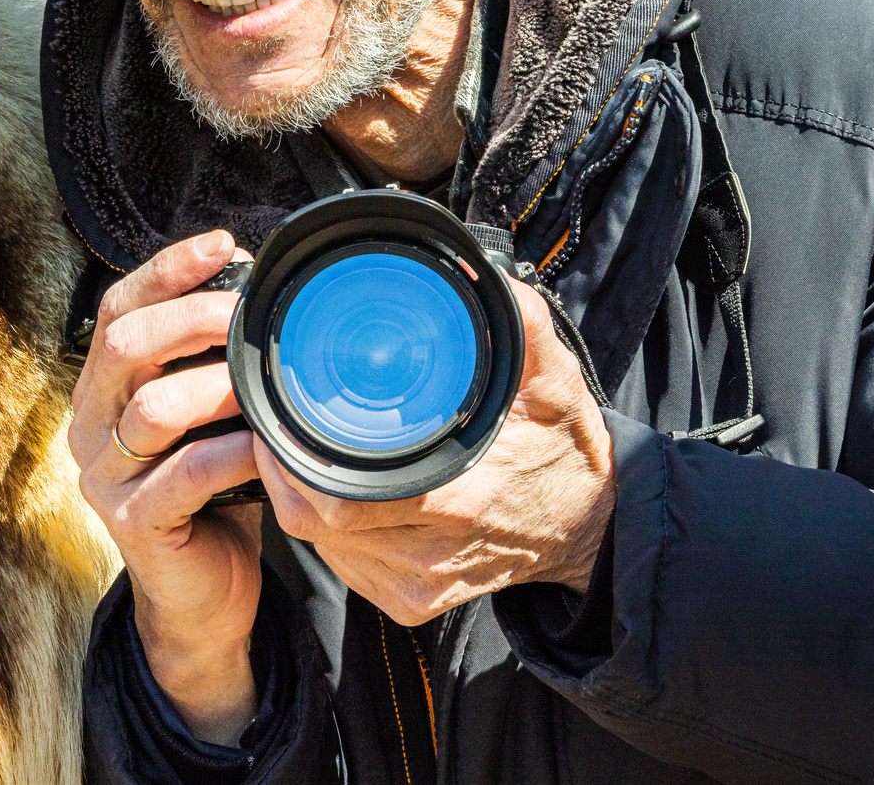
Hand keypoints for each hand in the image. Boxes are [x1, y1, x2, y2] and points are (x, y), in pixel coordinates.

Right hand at [68, 230, 264, 743]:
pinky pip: (184, 476)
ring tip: (267, 378)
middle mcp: (89, 426)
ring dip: (218, 385)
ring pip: (152, 408)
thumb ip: (210, 363)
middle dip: (191, 317)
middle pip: (124, 345)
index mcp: (101, 389)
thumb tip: (260, 290)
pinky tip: (267, 444)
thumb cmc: (215, 493)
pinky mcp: (133, 525)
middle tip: (248, 313)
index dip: (165, 271)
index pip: (118, 309)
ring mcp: (105, 478)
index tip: (223, 245)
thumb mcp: (206, 417)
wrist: (205, 597)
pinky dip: (232, 453)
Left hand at [257, 276, 613, 624]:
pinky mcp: (409, 600)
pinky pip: (342, 562)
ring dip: (304, 495)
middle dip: (285, 469)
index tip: (281, 413)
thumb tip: (483, 273)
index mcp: (459, 502)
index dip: (295, 458)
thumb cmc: (565, 451)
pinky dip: (327, 526)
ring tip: (310, 447)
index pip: (339, 499)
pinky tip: (344, 489)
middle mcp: (431, 555)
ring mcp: (417, 585)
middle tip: (281, 421)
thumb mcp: (556, 382)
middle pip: (314, 521)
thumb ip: (522, 325)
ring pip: (319, 545)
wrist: (593, 531)